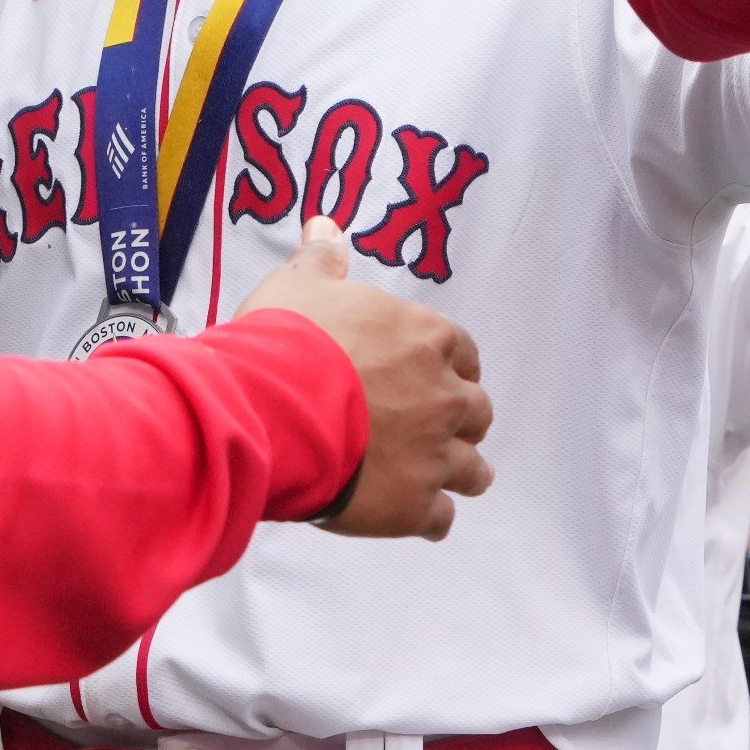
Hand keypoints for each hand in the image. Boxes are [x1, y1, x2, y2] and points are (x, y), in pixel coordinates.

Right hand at [236, 217, 493, 539]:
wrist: (273, 410)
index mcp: (425, 339)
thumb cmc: (287, 342)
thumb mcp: (299, 286)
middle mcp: (442, 395)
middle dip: (461, 420)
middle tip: (438, 427)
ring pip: (472, 470)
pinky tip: (419, 522)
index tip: (438, 373)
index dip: (451, 365)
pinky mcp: (413, 504)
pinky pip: (440, 519)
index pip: (463, 352)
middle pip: (476, 412)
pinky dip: (430, 520)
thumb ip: (321, 260)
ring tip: (449, 479)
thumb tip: (324, 227)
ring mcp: (433, 454)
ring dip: (462, 472)